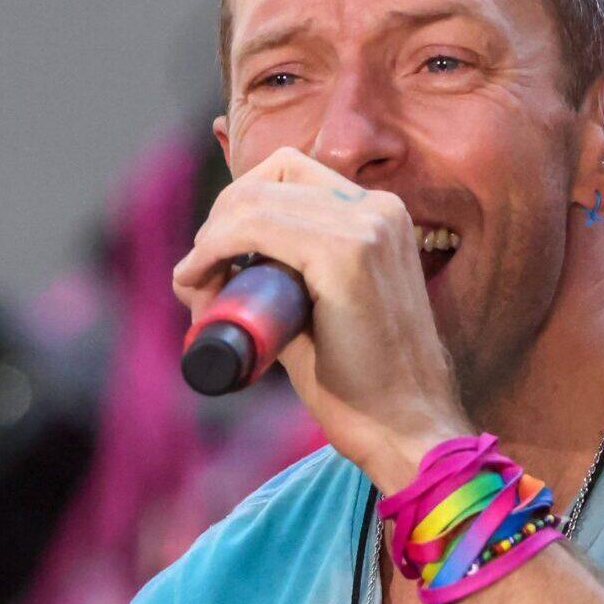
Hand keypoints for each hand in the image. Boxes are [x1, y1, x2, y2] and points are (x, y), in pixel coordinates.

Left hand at [172, 147, 472, 490]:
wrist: (407, 429)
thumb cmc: (365, 385)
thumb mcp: (328, 308)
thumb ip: (293, 278)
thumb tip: (226, 271)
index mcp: (381, 215)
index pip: (289, 173)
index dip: (239, 207)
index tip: (213, 258)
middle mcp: (378, 208)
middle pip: (269, 176)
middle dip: (219, 220)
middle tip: (197, 276)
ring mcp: (366, 227)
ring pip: (254, 200)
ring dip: (209, 239)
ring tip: (196, 288)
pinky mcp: (346, 254)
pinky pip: (255, 227)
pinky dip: (213, 247)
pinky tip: (197, 277)